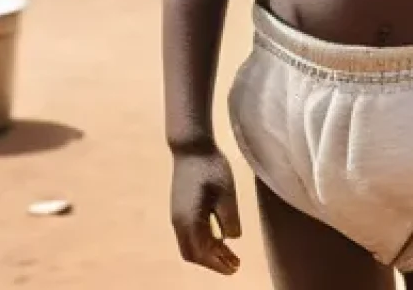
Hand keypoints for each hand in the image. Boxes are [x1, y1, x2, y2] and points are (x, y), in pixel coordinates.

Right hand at [170, 146, 241, 275]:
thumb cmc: (210, 167)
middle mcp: (178, 223)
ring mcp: (176, 216)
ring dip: (207, 253)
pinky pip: (188, 235)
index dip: (219, 264)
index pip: (203, 254)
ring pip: (189, 246)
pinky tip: (217, 237)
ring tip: (227, 253)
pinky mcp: (178, 208)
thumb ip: (229, 219)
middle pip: (193, 254)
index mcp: (189, 221)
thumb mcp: (226, 193)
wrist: (191, 146)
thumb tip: (231, 238)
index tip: (236, 267)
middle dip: (213, 262)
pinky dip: (202, 243)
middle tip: (233, 263)